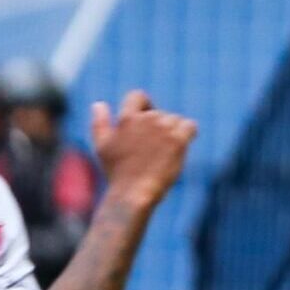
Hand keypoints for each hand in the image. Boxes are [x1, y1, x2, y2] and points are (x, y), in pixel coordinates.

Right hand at [91, 91, 197, 208]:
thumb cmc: (117, 173)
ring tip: (164, 153)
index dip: (145, 107)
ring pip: (176, 120)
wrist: (134, 193)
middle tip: (154, 150)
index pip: (138, 96)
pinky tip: (182, 145)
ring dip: (174, 133)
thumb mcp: (102, 146)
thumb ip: (99, 123)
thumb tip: (99, 104)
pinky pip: (190, 126)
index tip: (146, 123)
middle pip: (160, 113)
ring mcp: (163, 129)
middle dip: (160, 128)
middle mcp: (146, 119)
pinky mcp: (178, 140)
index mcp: (126, 118)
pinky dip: (189, 133)